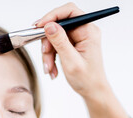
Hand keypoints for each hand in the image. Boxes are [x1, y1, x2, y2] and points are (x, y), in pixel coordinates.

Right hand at [36, 3, 131, 117]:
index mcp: (89, 31)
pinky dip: (51, 56)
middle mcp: (84, 31)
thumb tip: (49, 25)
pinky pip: (55, 45)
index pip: (69, 11)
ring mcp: (78, 38)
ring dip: (48, 53)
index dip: (52, 16)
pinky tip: (53, 69)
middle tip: (45, 54)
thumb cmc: (88, 79)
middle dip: (48, 42)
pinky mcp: (72, 44)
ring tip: (50, 68)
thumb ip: (60, 42)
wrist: (92, 91)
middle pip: (58, 25)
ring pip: (54, 36)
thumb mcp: (71, 61)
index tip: (39, 26)